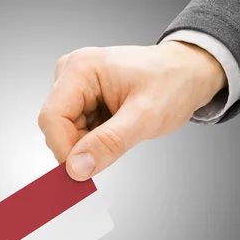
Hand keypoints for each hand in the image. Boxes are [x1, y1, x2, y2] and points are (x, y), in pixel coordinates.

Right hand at [38, 42, 226, 180]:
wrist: (188, 73)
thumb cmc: (173, 83)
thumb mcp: (145, 117)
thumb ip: (109, 143)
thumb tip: (76, 168)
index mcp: (81, 68)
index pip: (52, 118)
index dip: (64, 149)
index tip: (83, 171)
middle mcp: (71, 73)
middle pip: (56, 126)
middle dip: (80, 147)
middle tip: (113, 150)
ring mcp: (75, 85)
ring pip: (64, 131)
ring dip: (88, 144)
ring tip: (121, 132)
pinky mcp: (81, 97)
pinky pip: (75, 130)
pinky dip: (93, 139)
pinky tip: (115, 129)